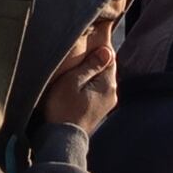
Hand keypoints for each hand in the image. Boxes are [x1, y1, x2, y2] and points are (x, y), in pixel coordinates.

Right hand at [41, 18, 125, 134]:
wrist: (61, 139)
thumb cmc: (62, 109)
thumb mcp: (73, 82)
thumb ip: (90, 66)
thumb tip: (107, 50)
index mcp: (107, 84)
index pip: (110, 57)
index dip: (102, 45)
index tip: (96, 34)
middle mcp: (111, 93)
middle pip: (107, 68)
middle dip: (97, 59)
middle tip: (84, 48)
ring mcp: (106, 104)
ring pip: (102, 80)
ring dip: (93, 72)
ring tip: (79, 66)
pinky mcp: (98, 111)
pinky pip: (97, 90)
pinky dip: (90, 83)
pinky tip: (79, 84)